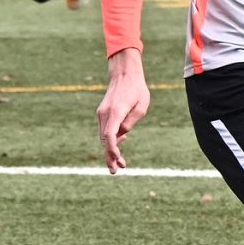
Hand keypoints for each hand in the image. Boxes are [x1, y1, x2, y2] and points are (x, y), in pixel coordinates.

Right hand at [97, 49, 150, 172]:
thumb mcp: (141, 107)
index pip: (109, 136)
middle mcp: (105, 114)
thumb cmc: (137, 89)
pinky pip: (105, 130)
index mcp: (115, 112)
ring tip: (119, 164)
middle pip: (104, 140)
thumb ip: (131, 123)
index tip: (118, 160)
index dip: (112, 150)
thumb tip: (121, 135)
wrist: (124, 73)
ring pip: (103, 137)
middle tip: (115, 171)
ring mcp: (102, 113)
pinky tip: (121, 142)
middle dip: (110, 156)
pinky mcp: (103, 113)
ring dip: (110, 150)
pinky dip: (111, 139)